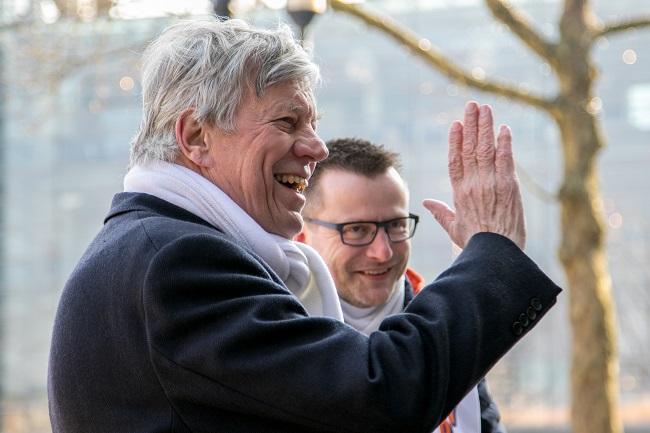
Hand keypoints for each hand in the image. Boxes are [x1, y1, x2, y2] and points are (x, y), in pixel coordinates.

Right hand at [423, 101, 525, 249]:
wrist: (494, 252)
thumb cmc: (474, 243)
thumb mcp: (453, 228)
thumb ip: (440, 212)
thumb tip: (426, 203)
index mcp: (459, 192)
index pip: (455, 160)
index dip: (455, 141)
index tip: (456, 124)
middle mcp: (473, 183)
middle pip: (470, 148)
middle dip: (471, 124)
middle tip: (472, 105)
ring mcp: (491, 183)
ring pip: (486, 148)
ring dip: (486, 126)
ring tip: (485, 108)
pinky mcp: (508, 185)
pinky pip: (505, 159)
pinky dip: (504, 143)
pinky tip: (504, 129)